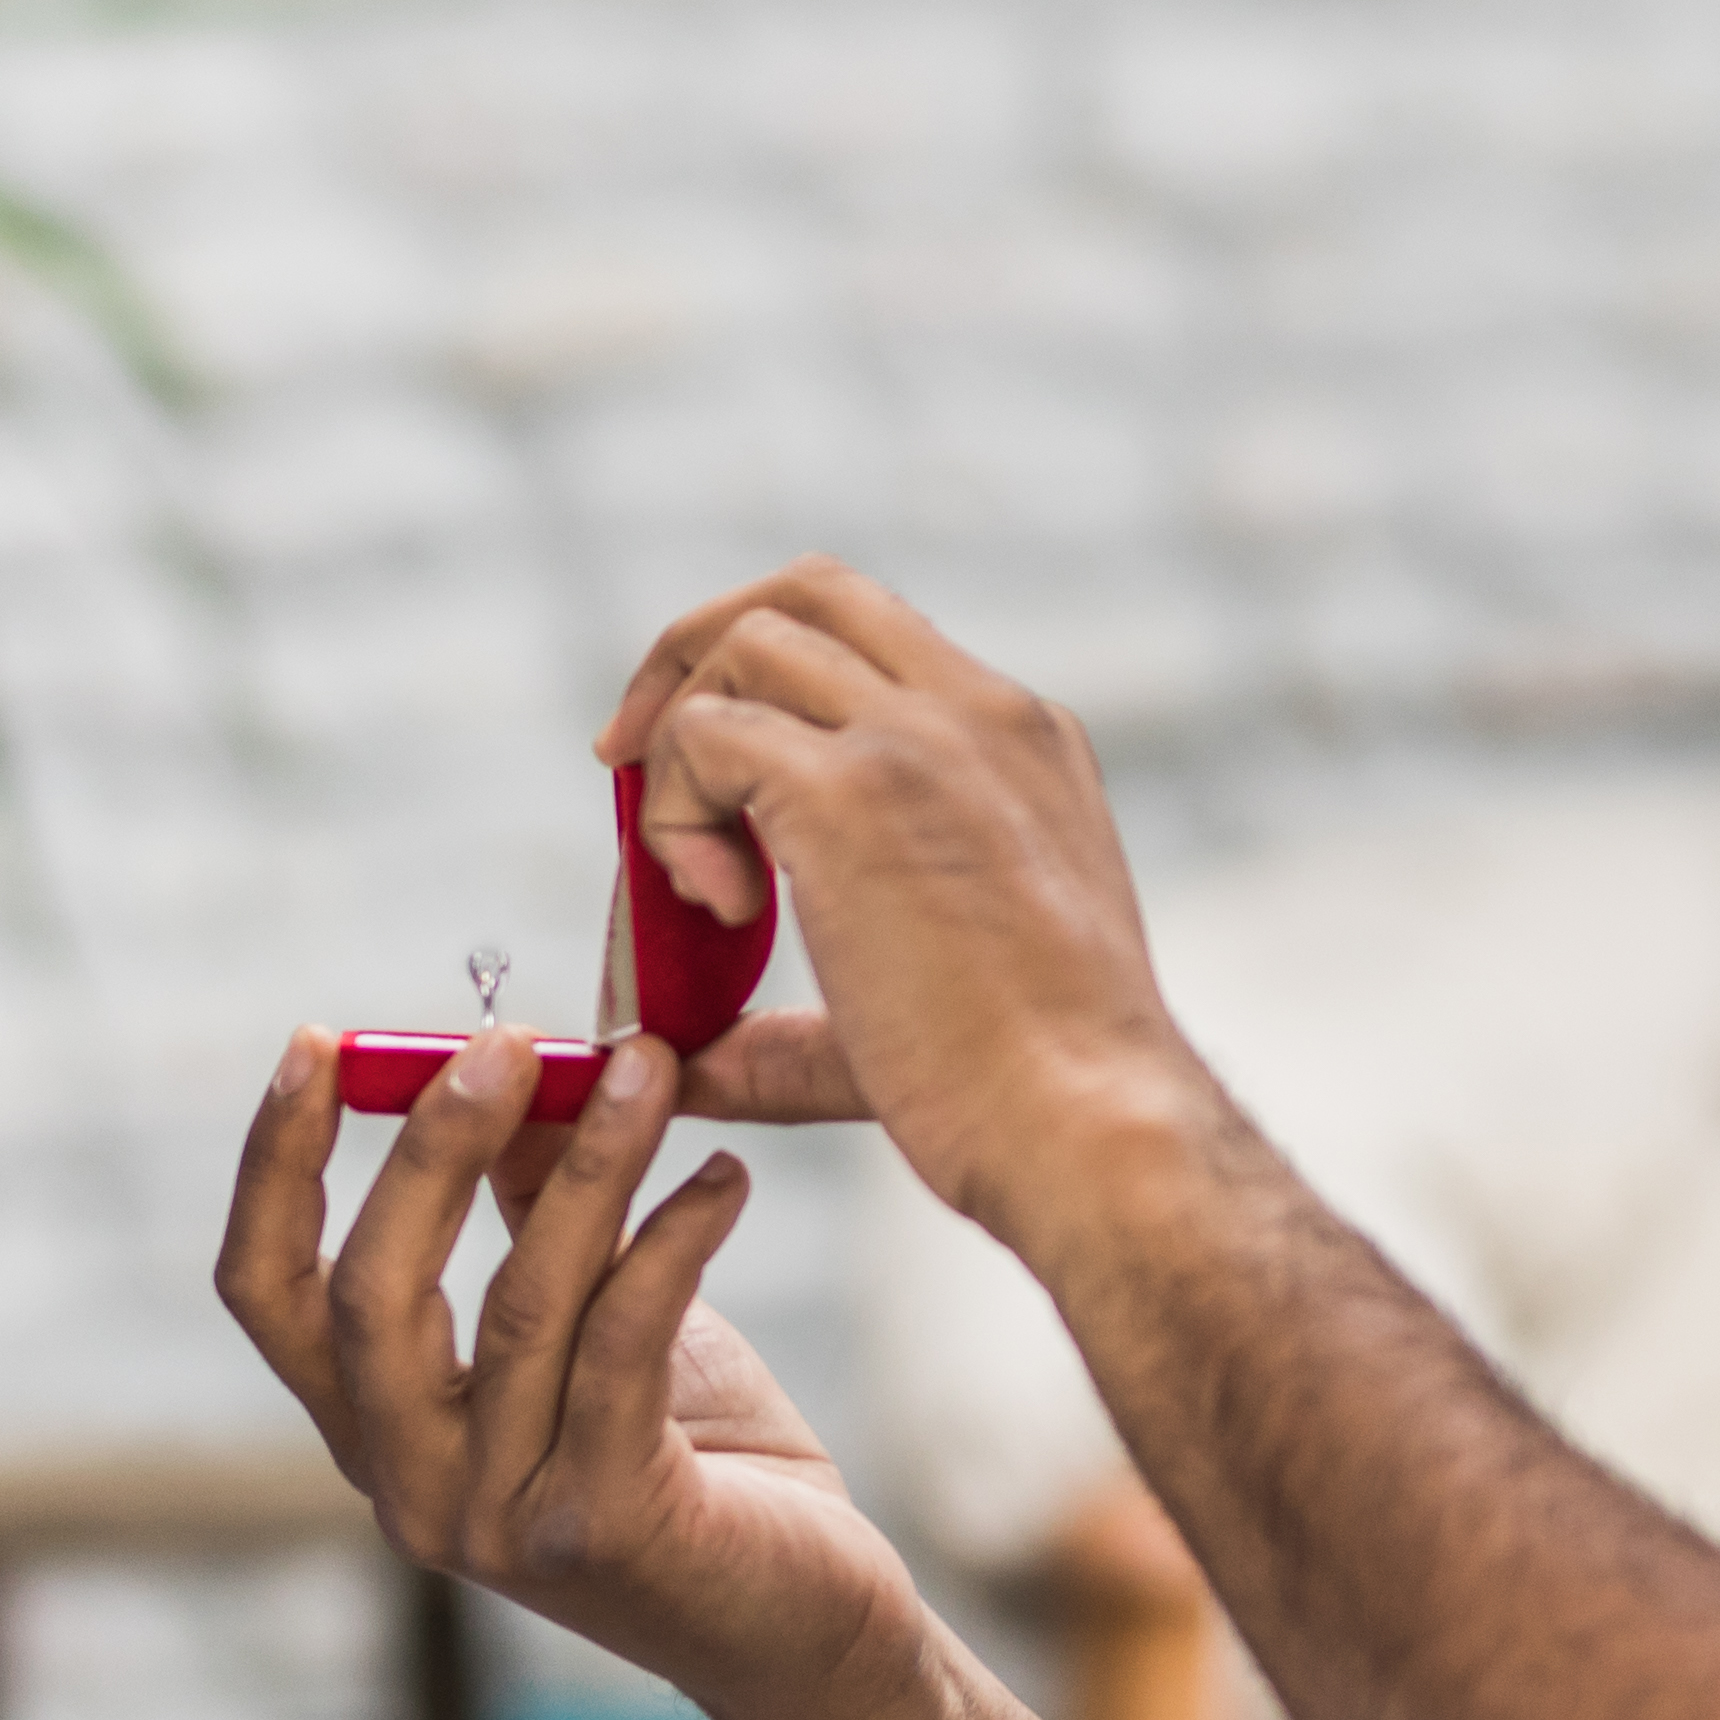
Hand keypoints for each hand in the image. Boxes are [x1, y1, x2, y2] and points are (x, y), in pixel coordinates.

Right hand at [219, 1025, 926, 1719]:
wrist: (805, 1627)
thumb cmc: (697, 1460)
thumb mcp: (592, 1317)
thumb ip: (530, 1212)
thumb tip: (510, 1067)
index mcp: (380, 1431)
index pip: (268, 1295)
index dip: (274, 1166)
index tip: (315, 1040)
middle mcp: (411, 1487)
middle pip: (368, 1293)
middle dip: (430, 1148)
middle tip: (511, 1040)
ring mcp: (497, 1520)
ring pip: (518, 1303)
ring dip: (588, 1163)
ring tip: (652, 1067)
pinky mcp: (602, 1527)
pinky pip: (624, 1344)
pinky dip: (673, 1241)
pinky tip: (726, 1179)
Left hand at [593, 559, 1219, 1237]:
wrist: (1091, 1132)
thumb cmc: (1030, 1098)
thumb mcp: (932, 1003)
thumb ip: (801, 1023)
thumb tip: (690, 1060)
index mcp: (1023, 742)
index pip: (875, 639)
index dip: (771, 683)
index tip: (709, 774)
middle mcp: (980, 712)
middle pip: (806, 588)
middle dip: (695, 652)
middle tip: (628, 755)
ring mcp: (918, 738)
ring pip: (747, 645)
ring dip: (681, 748)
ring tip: (700, 882)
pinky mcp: (850, 792)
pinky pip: (707, 735)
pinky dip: (677, 815)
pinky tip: (722, 908)